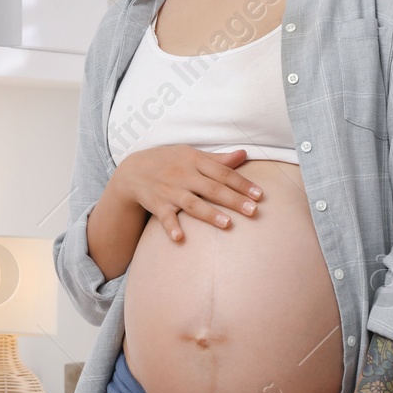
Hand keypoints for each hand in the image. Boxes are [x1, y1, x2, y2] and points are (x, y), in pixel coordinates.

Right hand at [115, 145, 262, 241]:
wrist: (132, 170)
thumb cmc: (169, 161)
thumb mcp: (192, 155)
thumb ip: (218, 159)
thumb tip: (244, 154)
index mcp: (195, 161)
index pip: (223, 173)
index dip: (242, 183)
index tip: (260, 195)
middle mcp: (184, 175)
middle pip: (213, 188)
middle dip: (234, 200)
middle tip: (254, 211)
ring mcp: (170, 191)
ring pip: (192, 203)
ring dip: (209, 214)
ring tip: (227, 224)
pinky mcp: (157, 205)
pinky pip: (165, 217)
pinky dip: (172, 227)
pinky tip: (180, 238)